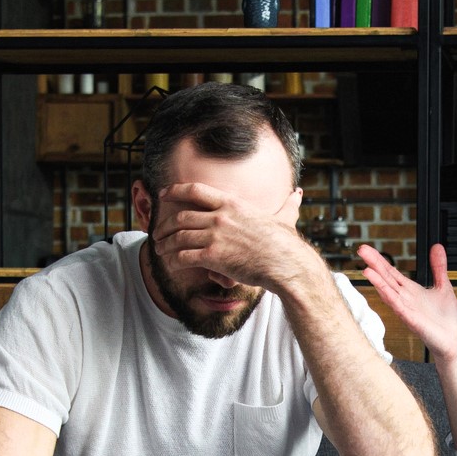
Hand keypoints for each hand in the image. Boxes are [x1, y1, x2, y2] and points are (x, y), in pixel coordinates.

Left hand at [151, 183, 314, 293]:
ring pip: (178, 237)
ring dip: (165, 244)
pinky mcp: (213, 257)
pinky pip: (183, 257)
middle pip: (181, 216)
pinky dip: (173, 261)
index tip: (164, 194)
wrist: (286, 264)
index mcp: (232, 204)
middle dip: (165, 224)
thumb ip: (287, 205)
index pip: (195, 190)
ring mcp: (215, 236)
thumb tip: (298, 194)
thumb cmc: (286, 244)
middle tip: (158, 231)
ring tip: (160, 249)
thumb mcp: (284, 218)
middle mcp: (220, 217)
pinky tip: (170, 264)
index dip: (175, 191)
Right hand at [356, 243, 456, 364]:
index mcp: (411, 291)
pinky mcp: (412, 320)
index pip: (391, 272)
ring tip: (366, 269)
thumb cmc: (446, 320)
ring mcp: (406, 310)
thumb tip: (437, 247)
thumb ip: (438, 267)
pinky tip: (381, 288)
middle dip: (374, 264)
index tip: (367, 249)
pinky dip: (389, 297)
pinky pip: (398, 307)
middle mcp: (405, 299)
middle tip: (361, 250)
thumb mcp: (444, 286)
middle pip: (386, 278)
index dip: (380, 260)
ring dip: (377, 281)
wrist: (452, 341)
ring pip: (388, 292)